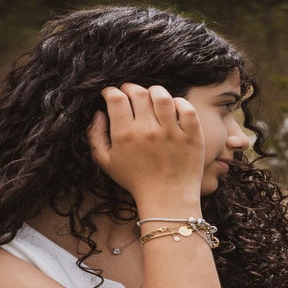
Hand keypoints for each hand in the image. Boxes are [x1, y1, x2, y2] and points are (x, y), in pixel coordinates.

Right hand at [89, 83, 206, 209]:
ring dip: (154, 91)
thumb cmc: (135, 181)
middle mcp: (148, 130)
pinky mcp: (191, 136)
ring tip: (151, 97)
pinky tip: (172, 108)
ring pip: (162, 96)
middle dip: (130, 88)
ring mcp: (172, 132)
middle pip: (138, 93)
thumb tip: (99, 113)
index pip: (116, 98)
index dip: (111, 91)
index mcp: (125, 135)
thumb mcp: (106, 163)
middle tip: (130, 94)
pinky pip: (186, 108)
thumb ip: (95, 136)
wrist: (167, 199)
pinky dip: (179, 102)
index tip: (111, 95)